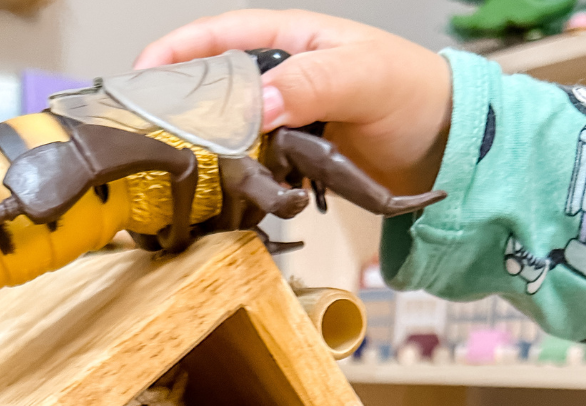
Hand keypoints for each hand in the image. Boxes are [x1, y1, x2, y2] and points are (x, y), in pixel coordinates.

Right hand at [135, 9, 452, 195]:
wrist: (441, 151)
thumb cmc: (413, 97)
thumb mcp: (363, 77)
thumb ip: (312, 84)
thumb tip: (259, 105)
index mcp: (292, 41)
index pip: (222, 35)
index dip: (179, 50)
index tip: (144, 72)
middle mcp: (281, 80)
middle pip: (213, 87)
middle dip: (178, 104)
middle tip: (148, 129)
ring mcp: (283, 122)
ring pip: (227, 131)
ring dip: (203, 148)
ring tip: (175, 166)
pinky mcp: (289, 160)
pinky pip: (249, 165)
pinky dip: (232, 177)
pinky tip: (218, 189)